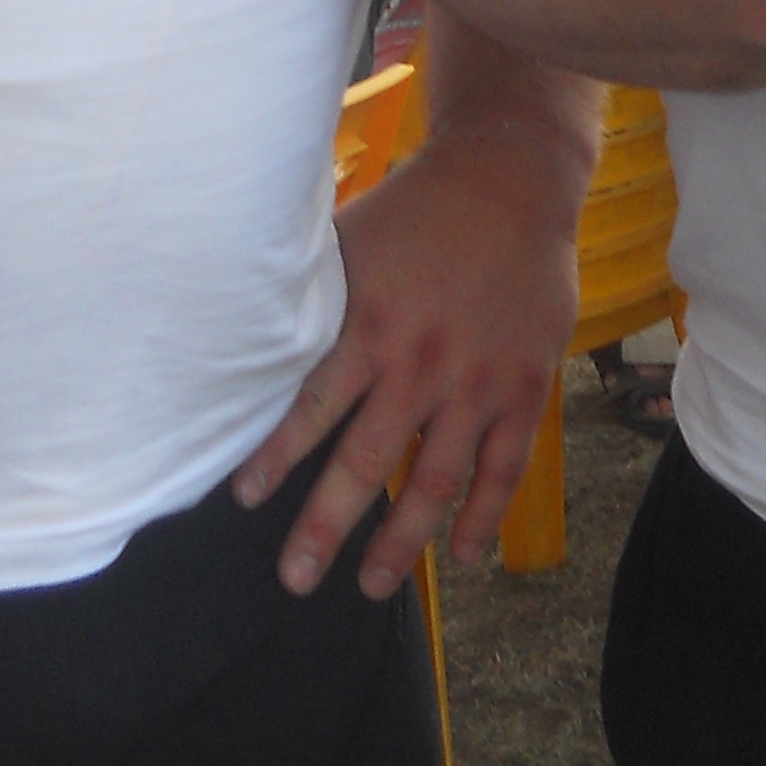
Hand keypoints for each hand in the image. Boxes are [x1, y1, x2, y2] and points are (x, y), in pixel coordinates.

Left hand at [228, 109, 585, 598]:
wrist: (510, 178)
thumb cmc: (416, 207)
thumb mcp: (350, 239)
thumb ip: (310, 294)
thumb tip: (241, 328)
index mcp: (370, 323)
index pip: (312, 407)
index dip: (276, 458)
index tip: (244, 500)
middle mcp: (421, 363)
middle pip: (366, 463)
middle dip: (326, 527)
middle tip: (295, 578)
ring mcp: (477, 381)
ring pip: (434, 481)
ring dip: (402, 541)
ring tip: (372, 586)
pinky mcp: (523, 387)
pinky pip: (504, 467)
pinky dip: (485, 516)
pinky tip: (465, 555)